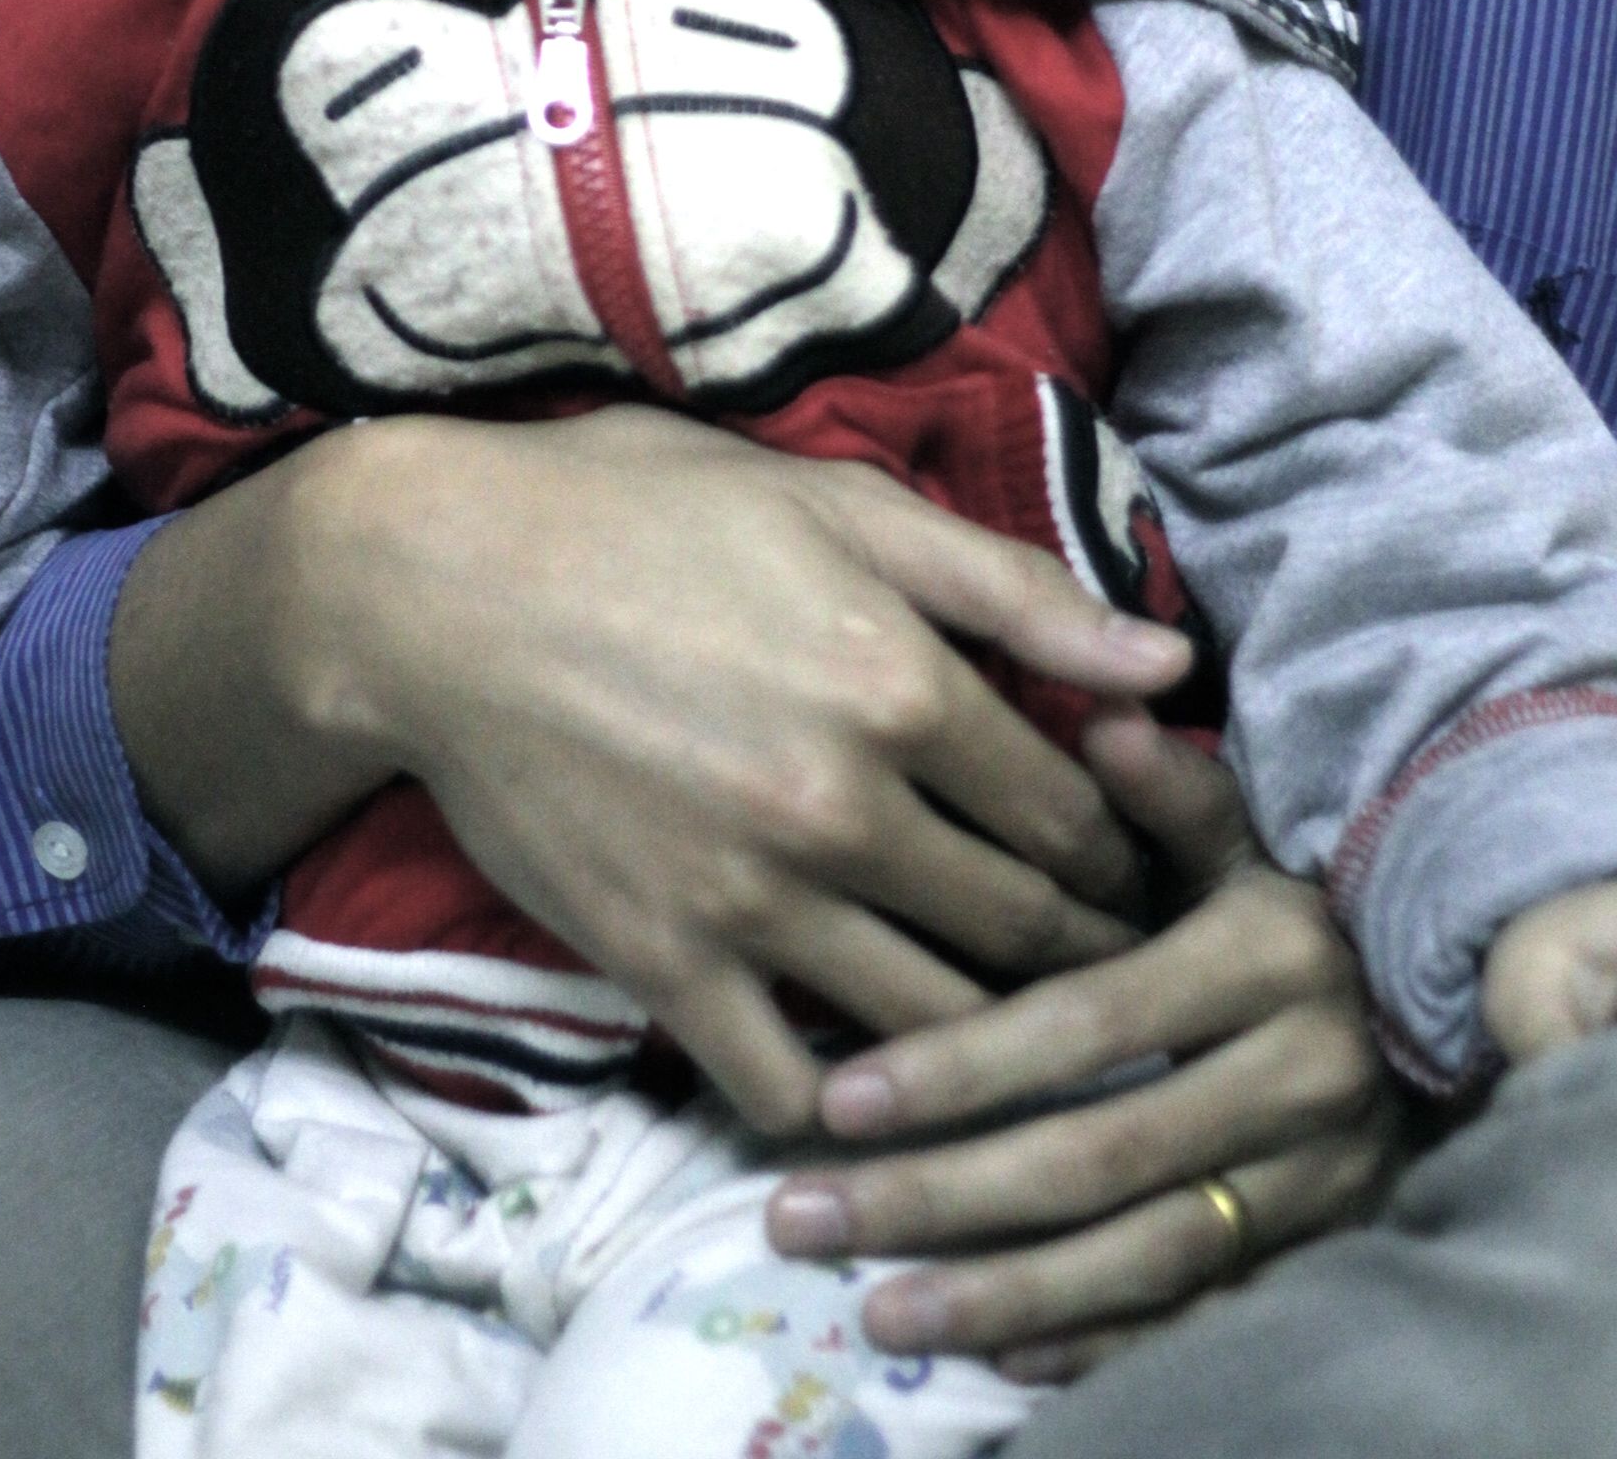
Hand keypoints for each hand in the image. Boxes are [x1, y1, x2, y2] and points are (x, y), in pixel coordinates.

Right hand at [112, 407, 1191, 1129]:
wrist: (442, 589)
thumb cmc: (650, 516)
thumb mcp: (843, 508)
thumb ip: (1016, 589)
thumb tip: (1173, 660)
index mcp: (906, 684)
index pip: (1079, 819)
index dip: (1130, 855)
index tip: (1141, 875)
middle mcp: (847, 808)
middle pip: (1027, 935)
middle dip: (1094, 963)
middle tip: (1117, 976)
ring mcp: (753, 900)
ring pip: (934, 1026)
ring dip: (999, 1052)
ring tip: (1029, 1049)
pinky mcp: (663, 962)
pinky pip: (785, 1085)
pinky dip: (847, 1109)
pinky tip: (876, 1096)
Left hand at [766, 711, 1401, 1382]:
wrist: (1460, 1018)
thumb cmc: (1312, 915)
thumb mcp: (1253, 842)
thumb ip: (1175, 792)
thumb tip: (1105, 717)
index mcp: (1267, 960)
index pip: (1090, 1024)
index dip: (962, 1064)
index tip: (838, 1097)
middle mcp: (1302, 1079)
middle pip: (1097, 1156)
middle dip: (939, 1194)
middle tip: (800, 1219)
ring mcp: (1323, 1184)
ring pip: (1144, 1257)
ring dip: (1001, 1294)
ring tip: (876, 1310)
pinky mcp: (1331, 1256)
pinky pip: (1204, 1318)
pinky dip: (1102, 1344)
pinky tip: (998, 1358)